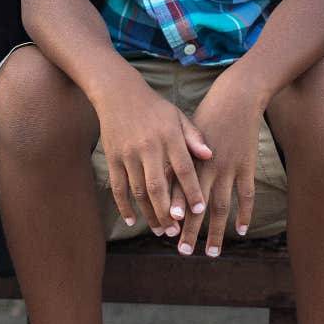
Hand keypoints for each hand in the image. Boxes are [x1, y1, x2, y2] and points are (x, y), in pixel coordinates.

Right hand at [95, 73, 211, 234]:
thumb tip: (210, 156)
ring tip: (161, 230)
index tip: (200, 209)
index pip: (183, 168)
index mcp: (168, 136)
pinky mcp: (113, 157)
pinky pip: (118, 186)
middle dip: (168, 212)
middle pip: (159, 186)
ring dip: (149, 214)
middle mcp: (148, 147)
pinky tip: (132, 220)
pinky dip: (124, 205)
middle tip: (178, 231)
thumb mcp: (177, 116)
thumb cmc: (154, 107)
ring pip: (139, 191)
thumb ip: (194, 136)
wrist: (118, 92)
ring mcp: (128, 154)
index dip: (192, 190)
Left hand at [169, 71, 261, 257]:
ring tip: (210, 252)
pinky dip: (244, 214)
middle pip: (196, 206)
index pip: (175, 191)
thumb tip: (160, 178)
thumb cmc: (206, 113)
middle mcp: (206, 166)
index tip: (164, 233)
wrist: (235, 97)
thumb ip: (174, 155)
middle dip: (189, 230)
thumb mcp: (184, 131)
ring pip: (221, 207)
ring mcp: (228, 168)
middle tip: (183, 252)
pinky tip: (241, 231)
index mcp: (187, 157)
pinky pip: (246, 196)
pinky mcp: (247, 166)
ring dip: (215, 231)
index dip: (171, 213)